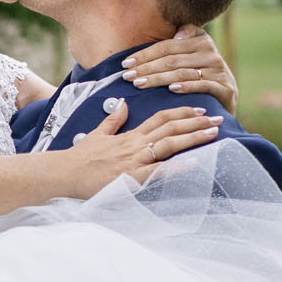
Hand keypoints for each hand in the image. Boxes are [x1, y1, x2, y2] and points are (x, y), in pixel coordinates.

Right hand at [57, 100, 220, 197]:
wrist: (63, 172)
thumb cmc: (79, 158)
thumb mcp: (97, 134)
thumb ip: (113, 120)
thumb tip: (124, 104)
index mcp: (129, 136)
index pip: (161, 119)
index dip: (182, 112)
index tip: (199, 108)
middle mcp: (135, 145)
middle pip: (171, 128)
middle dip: (196, 121)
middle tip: (218, 117)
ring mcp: (134, 161)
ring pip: (169, 144)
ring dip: (193, 137)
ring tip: (213, 132)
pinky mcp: (131, 178)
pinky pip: (159, 171)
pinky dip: (178, 167)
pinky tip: (196, 163)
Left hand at [119, 26, 237, 114]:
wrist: (226, 100)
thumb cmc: (200, 76)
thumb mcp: (190, 55)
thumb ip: (177, 44)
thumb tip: (175, 33)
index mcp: (201, 40)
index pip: (167, 46)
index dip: (145, 54)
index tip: (126, 64)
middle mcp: (211, 53)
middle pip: (172, 59)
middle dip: (147, 68)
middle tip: (128, 76)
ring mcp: (219, 71)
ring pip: (183, 72)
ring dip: (159, 78)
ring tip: (139, 84)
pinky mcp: (226, 88)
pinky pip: (203, 85)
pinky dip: (187, 87)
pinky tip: (171, 89)